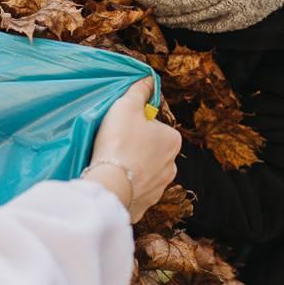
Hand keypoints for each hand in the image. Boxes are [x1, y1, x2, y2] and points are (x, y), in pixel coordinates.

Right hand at [85, 79, 180, 221]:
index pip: (155, 127)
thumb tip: (148, 79)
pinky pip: (136, 192)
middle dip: (136, 148)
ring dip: (132, 169)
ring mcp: (160, 188)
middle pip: (151, 150)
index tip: (121, 128)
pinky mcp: (145, 206)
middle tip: (114, 146)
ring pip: (144, 173)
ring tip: (112, 165)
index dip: (136, 125)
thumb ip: (139, 91)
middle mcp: (172, 166)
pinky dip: (127, 187)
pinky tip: (113, 182)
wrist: (111, 185)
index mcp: (173, 141)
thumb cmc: (120, 141)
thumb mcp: (127, 106)